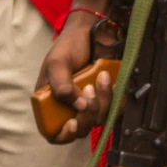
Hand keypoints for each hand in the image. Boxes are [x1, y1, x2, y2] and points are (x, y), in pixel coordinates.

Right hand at [38, 7, 116, 142]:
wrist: (92, 31)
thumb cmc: (68, 45)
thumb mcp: (57, 63)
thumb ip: (61, 86)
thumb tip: (78, 107)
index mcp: (51, 103)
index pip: (54, 133)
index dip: (63, 135)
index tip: (73, 123)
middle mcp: (70, 108)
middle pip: (81, 130)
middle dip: (87, 114)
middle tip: (89, 89)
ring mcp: (90, 104)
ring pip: (99, 119)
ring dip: (103, 101)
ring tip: (102, 76)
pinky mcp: (106, 98)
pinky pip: (115, 109)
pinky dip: (116, 98)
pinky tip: (111, 80)